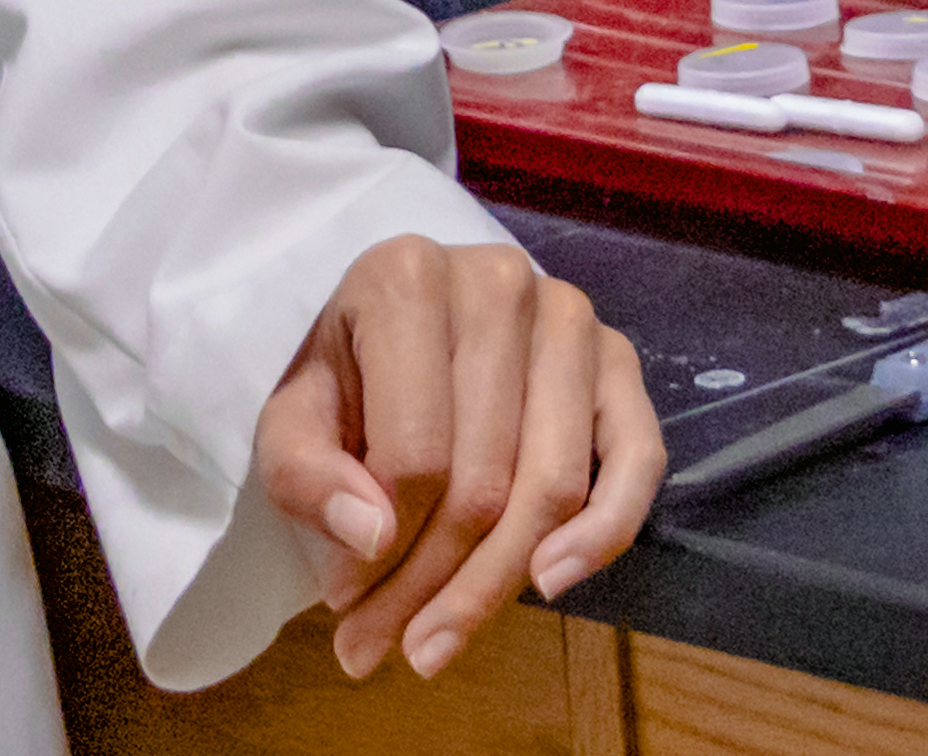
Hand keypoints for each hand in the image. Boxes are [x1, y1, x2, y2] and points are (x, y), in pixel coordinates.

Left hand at [250, 233, 661, 679]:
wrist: (391, 325)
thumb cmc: (342, 376)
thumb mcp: (292, 418)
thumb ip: (308, 474)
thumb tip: (372, 538)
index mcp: (404, 278)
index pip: (414, 453)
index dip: (385, 547)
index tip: (345, 602)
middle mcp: (497, 284)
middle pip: (484, 482)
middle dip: (435, 586)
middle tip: (396, 650)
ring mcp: (569, 318)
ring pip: (553, 487)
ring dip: (500, 584)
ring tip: (442, 643)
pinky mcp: (621, 360)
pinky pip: (636, 460)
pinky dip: (604, 531)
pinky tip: (553, 583)